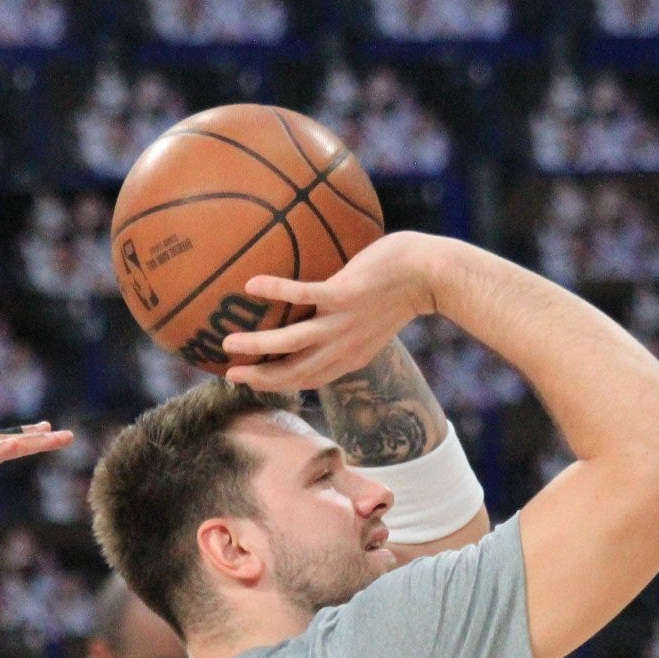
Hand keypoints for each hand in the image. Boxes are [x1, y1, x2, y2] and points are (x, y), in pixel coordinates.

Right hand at [221, 231, 447, 391]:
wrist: (429, 273)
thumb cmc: (401, 291)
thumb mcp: (374, 323)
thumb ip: (348, 330)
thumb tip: (321, 317)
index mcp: (352, 356)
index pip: (309, 378)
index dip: (279, 384)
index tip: (251, 383)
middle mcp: (345, 346)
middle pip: (296, 371)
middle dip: (261, 377)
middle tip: (230, 374)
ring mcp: (344, 322)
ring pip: (293, 342)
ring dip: (259, 345)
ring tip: (228, 341)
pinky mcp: (344, 294)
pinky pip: (304, 295)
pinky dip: (277, 292)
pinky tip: (251, 286)